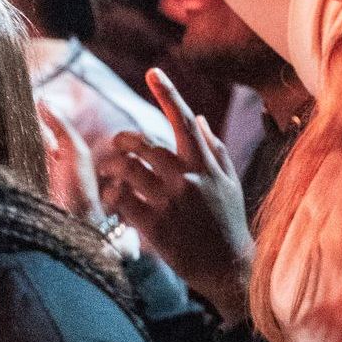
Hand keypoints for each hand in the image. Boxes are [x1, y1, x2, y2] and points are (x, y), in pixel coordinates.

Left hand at [96, 67, 253, 322]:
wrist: (229, 269)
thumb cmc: (229, 222)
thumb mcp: (229, 182)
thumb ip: (213, 148)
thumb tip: (198, 118)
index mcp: (205, 165)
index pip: (183, 120)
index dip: (167, 93)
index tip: (153, 72)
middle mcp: (187, 178)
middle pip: (145, 144)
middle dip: (125, 140)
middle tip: (117, 143)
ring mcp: (170, 203)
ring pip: (129, 170)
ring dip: (116, 168)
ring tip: (112, 173)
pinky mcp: (155, 227)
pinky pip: (123, 201)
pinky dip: (115, 196)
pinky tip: (115, 199)